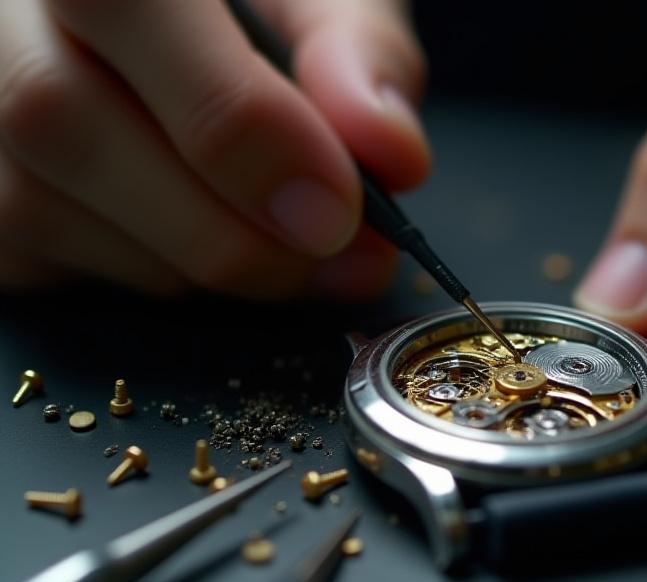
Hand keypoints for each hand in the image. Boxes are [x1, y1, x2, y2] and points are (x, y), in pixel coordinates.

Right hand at [0, 0, 428, 296]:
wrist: (168, 20)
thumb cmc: (252, 3)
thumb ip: (360, 53)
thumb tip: (390, 152)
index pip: (128, 5)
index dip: (240, 127)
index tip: (339, 211)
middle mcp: (0, 12)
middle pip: (63, 122)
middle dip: (222, 228)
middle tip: (333, 255)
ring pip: (37, 205)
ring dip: (187, 262)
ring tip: (288, 254)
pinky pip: (29, 258)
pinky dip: (138, 272)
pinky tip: (199, 238)